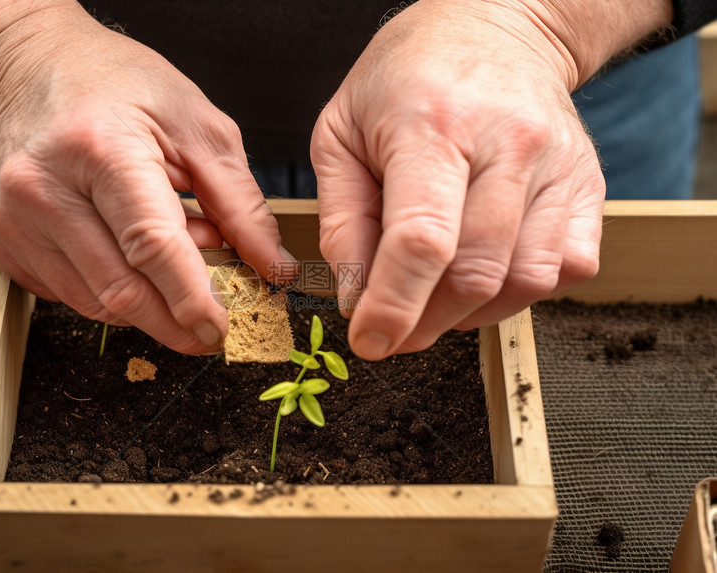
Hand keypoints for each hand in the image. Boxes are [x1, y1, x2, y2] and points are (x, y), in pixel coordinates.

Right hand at [0, 4, 296, 353]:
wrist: (19, 69)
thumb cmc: (114, 85)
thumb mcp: (195, 124)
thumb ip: (239, 201)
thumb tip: (272, 266)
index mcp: (100, 147)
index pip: (151, 245)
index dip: (191, 299)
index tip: (220, 330)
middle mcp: (43, 188)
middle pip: (120, 289)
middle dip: (173, 322)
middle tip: (208, 329)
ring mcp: (12, 219)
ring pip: (94, 302)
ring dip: (145, 302)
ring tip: (169, 261)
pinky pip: (67, 294)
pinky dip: (109, 290)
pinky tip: (126, 254)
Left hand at [310, 0, 606, 359]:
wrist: (495, 29)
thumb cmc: (405, 81)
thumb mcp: (341, 135)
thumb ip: (343, 220)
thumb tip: (356, 300)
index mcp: (434, 126)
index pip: (422, 240)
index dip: (393, 307)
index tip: (370, 342)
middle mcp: (508, 145)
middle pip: (475, 273)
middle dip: (426, 323)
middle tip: (395, 330)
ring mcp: (558, 167)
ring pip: (525, 281)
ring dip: (472, 316)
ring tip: (436, 301)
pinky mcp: (589, 185)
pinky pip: (570, 269)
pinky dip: (523, 294)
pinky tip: (486, 277)